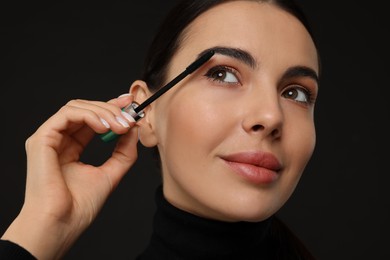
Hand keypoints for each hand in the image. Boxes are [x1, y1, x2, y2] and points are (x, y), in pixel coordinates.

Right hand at [2, 94, 138, 259]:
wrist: (62, 224)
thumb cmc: (80, 206)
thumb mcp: (111, 173)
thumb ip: (123, 152)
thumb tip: (133, 128)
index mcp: (71, 147)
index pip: (92, 119)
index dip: (110, 107)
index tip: (130, 103)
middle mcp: (59, 140)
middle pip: (85, 109)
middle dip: (111, 109)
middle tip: (129, 118)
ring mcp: (49, 139)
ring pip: (76, 107)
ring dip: (103, 112)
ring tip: (120, 126)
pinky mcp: (41, 139)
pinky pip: (66, 114)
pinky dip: (89, 115)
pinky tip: (104, 127)